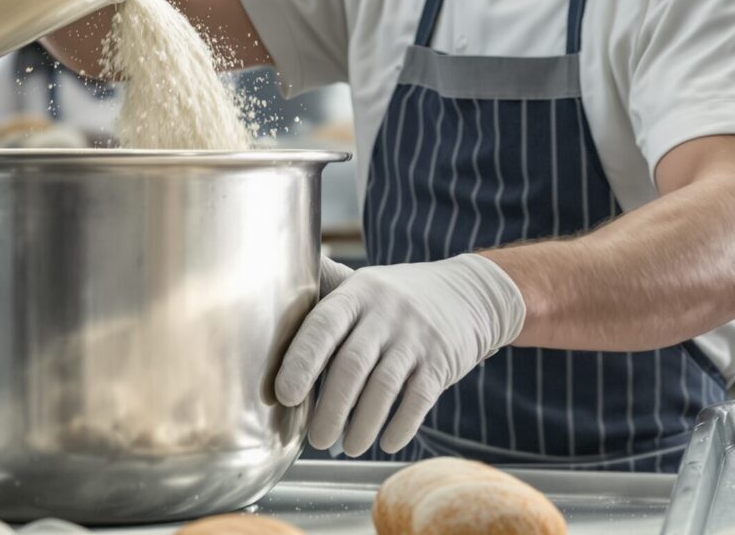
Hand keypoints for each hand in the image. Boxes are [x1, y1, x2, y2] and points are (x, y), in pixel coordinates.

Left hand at [275, 253, 524, 456]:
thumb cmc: (396, 299)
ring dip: (362, 424)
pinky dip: (401, 425)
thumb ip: (324, 304)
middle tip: (316, 439)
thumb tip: (264, 318)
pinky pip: (419, 398)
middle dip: (330, 407)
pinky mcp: (443, 360)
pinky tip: (385, 443)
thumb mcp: (362, 287)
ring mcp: (416, 336)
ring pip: (384, 386)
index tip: (283, 395)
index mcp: (356, 294)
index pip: (323, 325)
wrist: (470, 293)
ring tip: (347, 446)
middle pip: (352, 364)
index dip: (301, 361)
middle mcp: (385, 312)